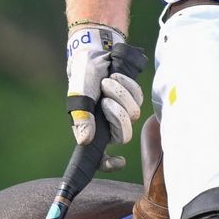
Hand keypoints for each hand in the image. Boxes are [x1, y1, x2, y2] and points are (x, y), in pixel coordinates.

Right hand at [66, 23, 145, 161]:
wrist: (95, 55)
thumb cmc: (83, 78)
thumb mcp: (79, 96)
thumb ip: (82, 118)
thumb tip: (84, 141)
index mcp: (93, 131)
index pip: (100, 158)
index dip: (109, 164)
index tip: (119, 161)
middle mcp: (108, 125)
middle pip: (124, 135)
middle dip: (117, 115)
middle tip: (106, 99)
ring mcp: (123, 112)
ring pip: (133, 114)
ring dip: (121, 94)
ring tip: (108, 82)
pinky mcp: (133, 98)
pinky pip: (139, 98)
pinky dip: (128, 85)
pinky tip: (117, 76)